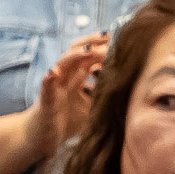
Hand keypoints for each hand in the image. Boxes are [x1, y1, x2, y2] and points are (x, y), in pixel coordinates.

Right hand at [22, 33, 107, 161]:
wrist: (45, 137)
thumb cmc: (68, 121)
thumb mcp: (93, 105)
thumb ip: (105, 94)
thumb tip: (129, 87)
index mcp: (76, 77)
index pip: (88, 55)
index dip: (101, 45)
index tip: (117, 37)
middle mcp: (64, 77)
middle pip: (75, 52)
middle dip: (90, 42)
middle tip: (106, 35)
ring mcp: (54, 86)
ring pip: (61, 63)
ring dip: (73, 55)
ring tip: (87, 50)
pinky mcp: (46, 99)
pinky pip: (46, 86)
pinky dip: (48, 78)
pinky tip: (53, 73)